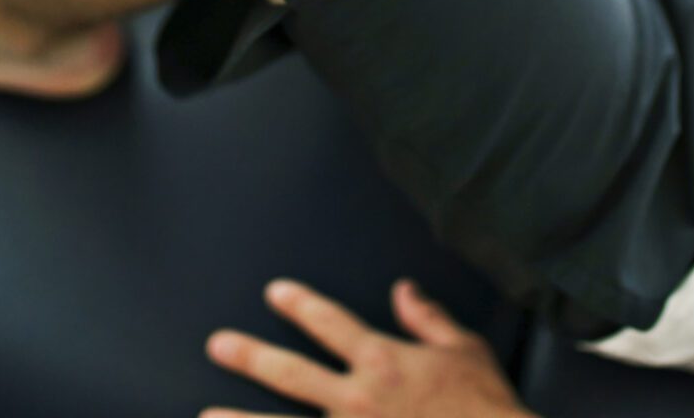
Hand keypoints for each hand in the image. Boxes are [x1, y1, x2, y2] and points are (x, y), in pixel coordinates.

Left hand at [204, 279, 532, 417]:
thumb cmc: (487, 408)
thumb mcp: (466, 350)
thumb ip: (428, 318)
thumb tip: (403, 289)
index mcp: (383, 362)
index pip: (331, 323)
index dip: (301, 305)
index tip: (275, 293)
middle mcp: (357, 400)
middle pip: (291, 374)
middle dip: (251, 357)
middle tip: (219, 345)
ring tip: (207, 417)